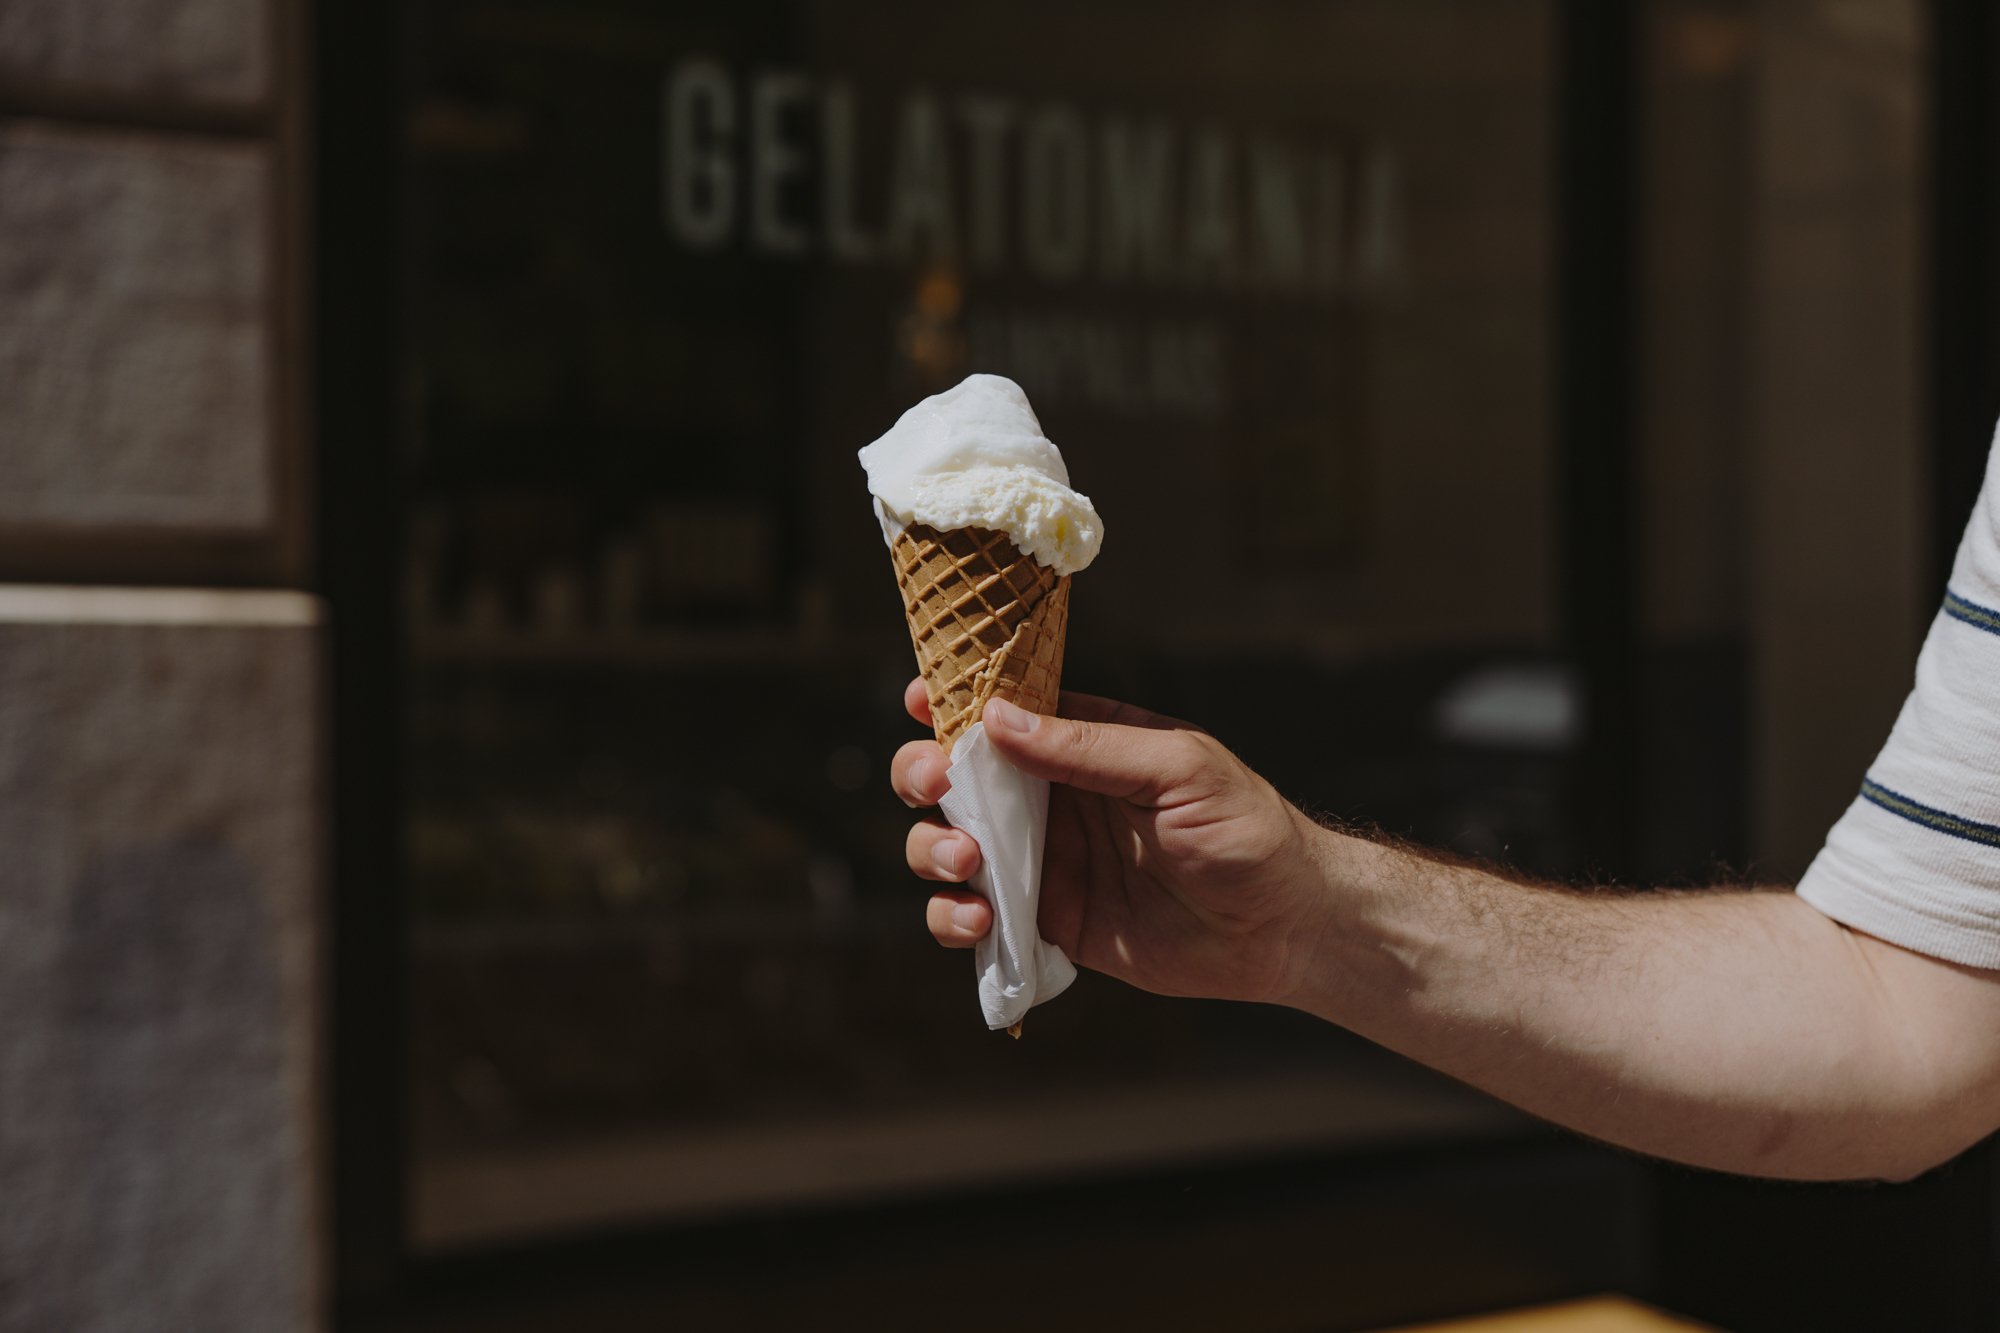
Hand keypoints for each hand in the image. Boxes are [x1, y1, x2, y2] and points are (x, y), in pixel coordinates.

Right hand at [890, 680, 1330, 1006]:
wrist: (1283, 926)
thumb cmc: (1246, 828)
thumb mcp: (1177, 768)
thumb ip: (1088, 747)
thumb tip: (997, 718)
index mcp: (1082, 745)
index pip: (1001, 712)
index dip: (951, 702)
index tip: (921, 699)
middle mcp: (1052, 798)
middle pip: (954, 778)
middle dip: (924, 776)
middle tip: (936, 787)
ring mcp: (1044, 862)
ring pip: (948, 846)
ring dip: (932, 850)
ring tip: (967, 863)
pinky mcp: (1045, 923)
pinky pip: (974, 917)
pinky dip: (954, 919)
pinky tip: (978, 921)